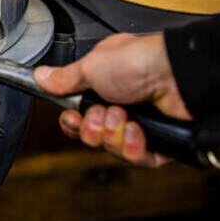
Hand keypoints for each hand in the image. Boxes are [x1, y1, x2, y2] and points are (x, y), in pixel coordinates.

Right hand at [33, 33, 190, 166]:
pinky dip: (135, 146)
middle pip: (92, 134)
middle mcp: (121, 103)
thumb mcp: (91, 65)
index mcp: (103, 84)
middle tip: (102, 112)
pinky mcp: (160, 142)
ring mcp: (141, 123)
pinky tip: (139, 130)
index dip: (72, 121)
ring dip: (114, 134)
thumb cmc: (138, 62)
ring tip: (124, 116)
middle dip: (94, 127)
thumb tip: (42, 76)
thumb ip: (64, 78)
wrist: (177, 76)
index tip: (72, 116)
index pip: (77, 114)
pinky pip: (137, 158)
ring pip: (113, 148)